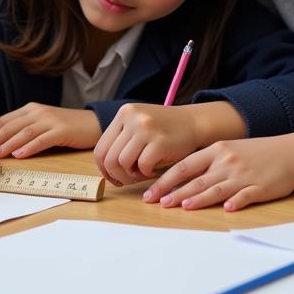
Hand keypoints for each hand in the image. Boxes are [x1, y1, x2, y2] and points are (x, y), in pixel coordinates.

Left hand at [0, 103, 100, 158]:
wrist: (93, 123)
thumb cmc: (66, 127)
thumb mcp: (43, 123)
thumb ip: (24, 128)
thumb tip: (0, 143)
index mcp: (31, 109)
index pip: (5, 120)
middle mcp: (38, 112)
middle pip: (11, 126)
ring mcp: (50, 120)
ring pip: (24, 132)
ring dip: (9, 144)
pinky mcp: (62, 131)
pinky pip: (42, 139)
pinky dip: (29, 147)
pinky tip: (20, 155)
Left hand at [94, 102, 243, 185]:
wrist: (193, 123)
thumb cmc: (164, 129)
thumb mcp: (138, 124)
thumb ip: (121, 138)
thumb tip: (103, 168)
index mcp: (124, 113)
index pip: (101, 148)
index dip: (104, 169)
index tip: (113, 177)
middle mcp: (132, 118)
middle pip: (110, 158)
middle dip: (117, 176)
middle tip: (128, 180)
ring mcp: (146, 128)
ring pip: (123, 163)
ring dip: (131, 175)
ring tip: (142, 173)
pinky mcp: (159, 141)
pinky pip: (142, 166)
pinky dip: (146, 174)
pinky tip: (154, 171)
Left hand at [142, 131, 293, 210]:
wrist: (289, 152)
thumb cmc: (256, 153)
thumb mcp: (229, 150)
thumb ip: (207, 162)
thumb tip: (181, 177)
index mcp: (216, 151)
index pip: (185, 166)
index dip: (166, 180)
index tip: (151, 192)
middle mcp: (226, 162)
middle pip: (196, 179)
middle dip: (175, 192)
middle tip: (158, 204)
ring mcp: (242, 176)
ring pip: (216, 189)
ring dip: (199, 198)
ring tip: (183, 206)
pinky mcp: (259, 188)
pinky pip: (245, 196)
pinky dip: (235, 202)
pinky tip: (227, 208)